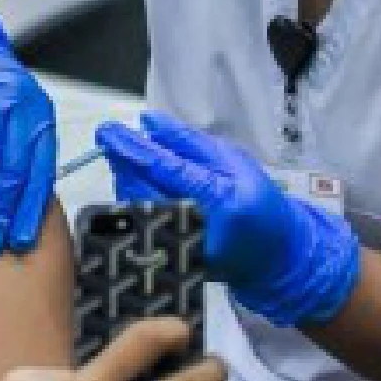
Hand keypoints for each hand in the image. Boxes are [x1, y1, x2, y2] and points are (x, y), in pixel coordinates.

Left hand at [96, 112, 360, 328]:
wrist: (272, 254)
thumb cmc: (256, 201)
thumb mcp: (232, 160)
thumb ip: (189, 142)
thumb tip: (149, 123)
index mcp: (220, 200)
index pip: (166, 170)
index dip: (133, 148)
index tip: (109, 131)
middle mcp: (198, 228)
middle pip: (143, 190)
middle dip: (122, 162)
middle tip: (112, 139)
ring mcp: (182, 248)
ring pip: (136, 207)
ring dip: (124, 178)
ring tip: (127, 158)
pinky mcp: (172, 257)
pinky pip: (140, 222)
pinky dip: (132, 197)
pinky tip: (137, 181)